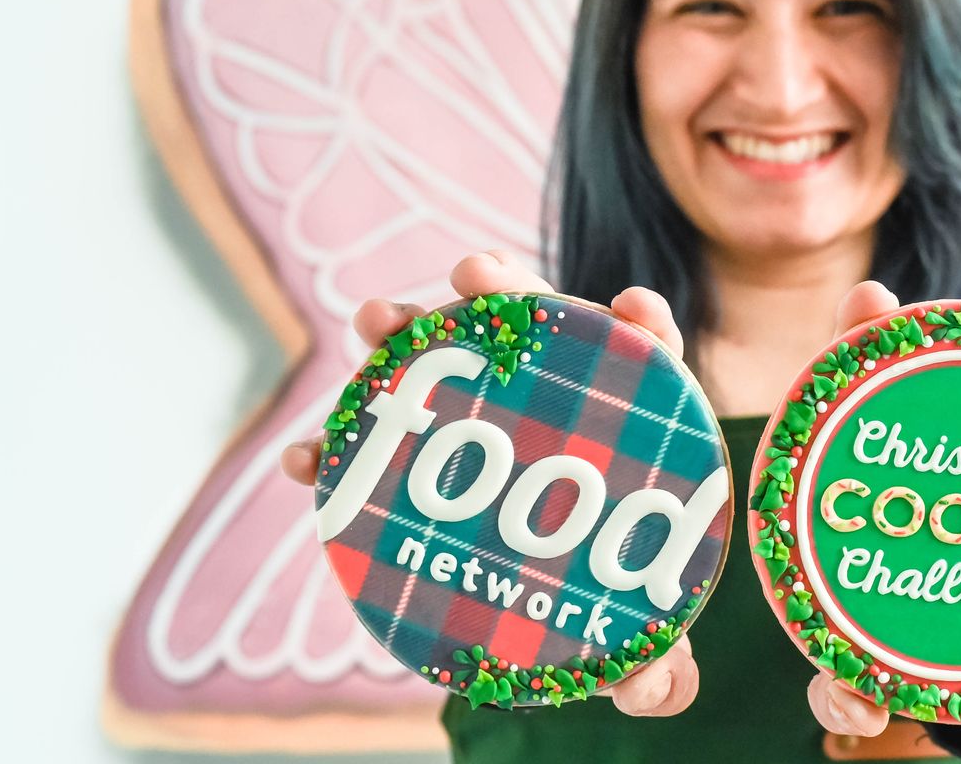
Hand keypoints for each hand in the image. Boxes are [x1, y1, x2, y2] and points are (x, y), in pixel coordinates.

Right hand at [276, 249, 700, 717]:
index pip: (645, 364)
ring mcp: (482, 422)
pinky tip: (305, 459)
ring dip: (408, 330)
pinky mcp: (423, 458)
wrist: (550, 623)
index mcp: (622, 430)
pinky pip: (376, 440)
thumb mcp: (637, 645)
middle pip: (539, 330)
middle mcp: (553, 407)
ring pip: (446, 360)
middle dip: (508, 290)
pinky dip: (339, 442)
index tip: (630, 307)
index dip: (642, 328)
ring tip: (373, 320)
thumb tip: (652, 689)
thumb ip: (656, 668)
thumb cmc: (610, 616)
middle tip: (473, 272)